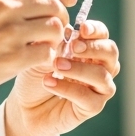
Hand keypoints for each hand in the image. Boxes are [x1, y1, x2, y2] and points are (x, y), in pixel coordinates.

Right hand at [0, 0, 75, 123]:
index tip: (69, 0)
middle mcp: (5, 7)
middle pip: (54, 5)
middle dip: (61, 17)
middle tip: (57, 30)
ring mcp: (11, 33)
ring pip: (56, 28)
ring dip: (57, 38)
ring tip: (47, 46)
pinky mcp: (14, 59)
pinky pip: (49, 52)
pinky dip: (49, 57)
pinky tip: (38, 60)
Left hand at [8, 19, 119, 135]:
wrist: (24, 106)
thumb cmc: (36, 76)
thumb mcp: (42, 55)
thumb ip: (57, 44)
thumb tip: (69, 32)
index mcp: (91, 49)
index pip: (102, 34)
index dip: (95, 30)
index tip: (81, 29)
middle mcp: (101, 67)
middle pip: (110, 52)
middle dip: (93, 47)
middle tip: (73, 48)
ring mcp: (100, 88)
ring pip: (101, 76)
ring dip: (79, 69)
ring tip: (56, 66)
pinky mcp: (93, 107)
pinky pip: (87, 97)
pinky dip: (68, 88)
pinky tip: (49, 82)